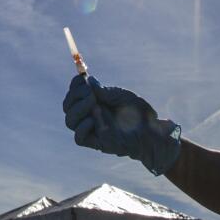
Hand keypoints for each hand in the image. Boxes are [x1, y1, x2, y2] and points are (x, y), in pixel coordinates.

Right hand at [63, 75, 181, 174]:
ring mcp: (92, 129)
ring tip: (93, 103)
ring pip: (70, 121)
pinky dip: (82, 127)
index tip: (82, 77)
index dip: (75, 85)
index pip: (74, 92)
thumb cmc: (138, 113)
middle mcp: (89, 114)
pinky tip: (93, 120)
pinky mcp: (96, 142)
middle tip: (90, 93)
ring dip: (78, 109)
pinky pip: (78, 138)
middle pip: (68, 106)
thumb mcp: (121, 96)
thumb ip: (104, 91)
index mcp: (93, 101)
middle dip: (75, 96)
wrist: (151, 132)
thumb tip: (88, 80)